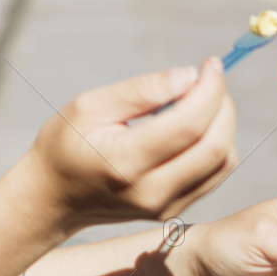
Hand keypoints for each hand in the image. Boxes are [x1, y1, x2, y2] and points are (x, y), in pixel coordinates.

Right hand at [27, 56, 235, 233]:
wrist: (53, 196)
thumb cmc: (64, 144)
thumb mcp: (88, 106)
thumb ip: (139, 91)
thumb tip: (189, 76)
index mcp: (124, 162)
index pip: (188, 125)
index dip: (209, 90)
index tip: (211, 64)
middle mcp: (150, 191)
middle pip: (214, 146)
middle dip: (222, 105)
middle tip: (211, 78)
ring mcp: (165, 206)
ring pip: (222, 162)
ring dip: (223, 124)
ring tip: (202, 99)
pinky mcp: (173, 211)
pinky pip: (214, 175)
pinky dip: (216, 144)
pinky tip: (198, 124)